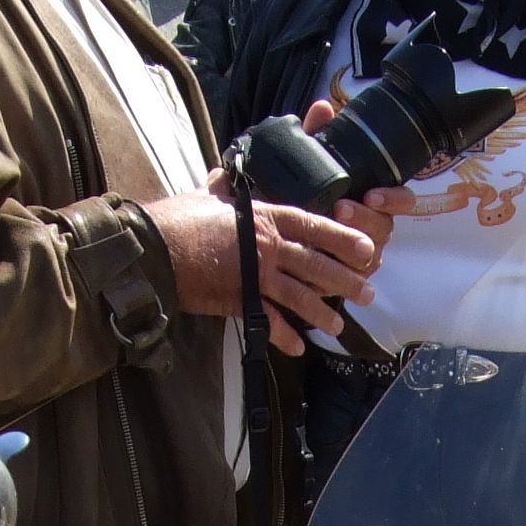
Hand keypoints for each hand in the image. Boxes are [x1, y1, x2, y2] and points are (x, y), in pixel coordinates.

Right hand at [146, 187, 388, 354]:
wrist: (156, 249)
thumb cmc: (179, 219)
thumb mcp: (208, 196)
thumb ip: (223, 190)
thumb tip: (220, 177)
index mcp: (264, 218)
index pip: (313, 226)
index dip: (343, 238)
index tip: (367, 247)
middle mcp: (267, 246)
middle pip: (316, 265)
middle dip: (346, 280)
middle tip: (368, 292)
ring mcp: (255, 275)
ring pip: (300, 296)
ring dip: (322, 313)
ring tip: (339, 327)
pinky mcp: (240, 300)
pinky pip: (268, 322)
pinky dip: (284, 337)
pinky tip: (298, 349)